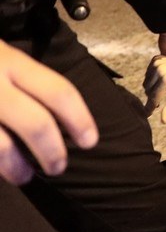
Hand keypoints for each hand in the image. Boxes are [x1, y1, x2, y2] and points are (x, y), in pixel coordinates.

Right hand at [0, 39, 97, 183]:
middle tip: (58, 167)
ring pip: (1, 145)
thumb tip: (61, 120)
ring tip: (24, 176)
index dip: (80, 119)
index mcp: (10, 61)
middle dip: (52, 152)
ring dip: (16, 167)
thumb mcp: (0, 54)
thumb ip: (24, 80)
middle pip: (35, 124)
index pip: (58, 92)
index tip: (90, 141)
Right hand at [143, 53, 165, 123]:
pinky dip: (152, 78)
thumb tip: (163, 121)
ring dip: (152, 88)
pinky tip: (162, 80)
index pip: (153, 99)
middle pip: (148, 91)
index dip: (149, 108)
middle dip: (153, 97)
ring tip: (163, 90)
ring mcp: (158, 63)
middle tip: (161, 101)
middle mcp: (160, 71)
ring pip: (146, 82)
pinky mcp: (157, 58)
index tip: (147, 115)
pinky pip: (148, 73)